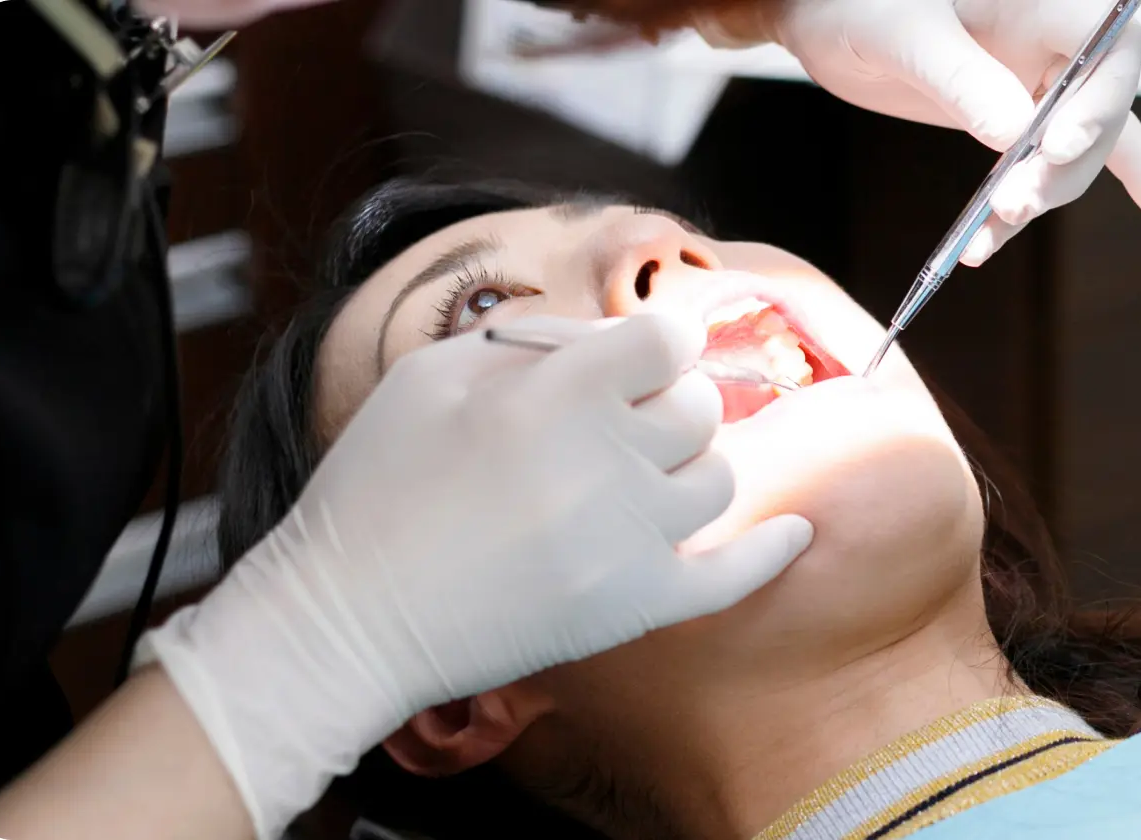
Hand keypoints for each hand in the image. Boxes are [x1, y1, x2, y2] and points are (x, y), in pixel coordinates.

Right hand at [136, 314, 811, 837]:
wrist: (344, 619)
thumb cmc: (375, 487)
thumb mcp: (428, 376)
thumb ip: (528, 340)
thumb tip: (606, 336)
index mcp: (555, 394)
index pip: (668, 339)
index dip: (653, 347)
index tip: (632, 364)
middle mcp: (604, 461)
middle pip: (699, 409)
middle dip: (664, 407)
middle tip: (619, 428)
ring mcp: (627, 538)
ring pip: (717, 479)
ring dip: (687, 470)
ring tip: (638, 480)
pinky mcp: (634, 606)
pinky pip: (735, 574)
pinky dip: (773, 550)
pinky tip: (796, 531)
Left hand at [735, 0, 1140, 264]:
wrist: (820, 13)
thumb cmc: (859, 0)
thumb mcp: (907, 35)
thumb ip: (962, 82)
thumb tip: (1016, 140)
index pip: (1111, 46)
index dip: (1099, 101)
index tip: (1054, 147)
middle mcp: (1054, 36)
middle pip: (1100, 111)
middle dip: (1059, 167)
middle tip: (1009, 205)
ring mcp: (1039, 77)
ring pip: (1078, 148)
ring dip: (1042, 196)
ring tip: (987, 237)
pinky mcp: (1017, 112)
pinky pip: (1066, 151)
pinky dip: (1088, 183)